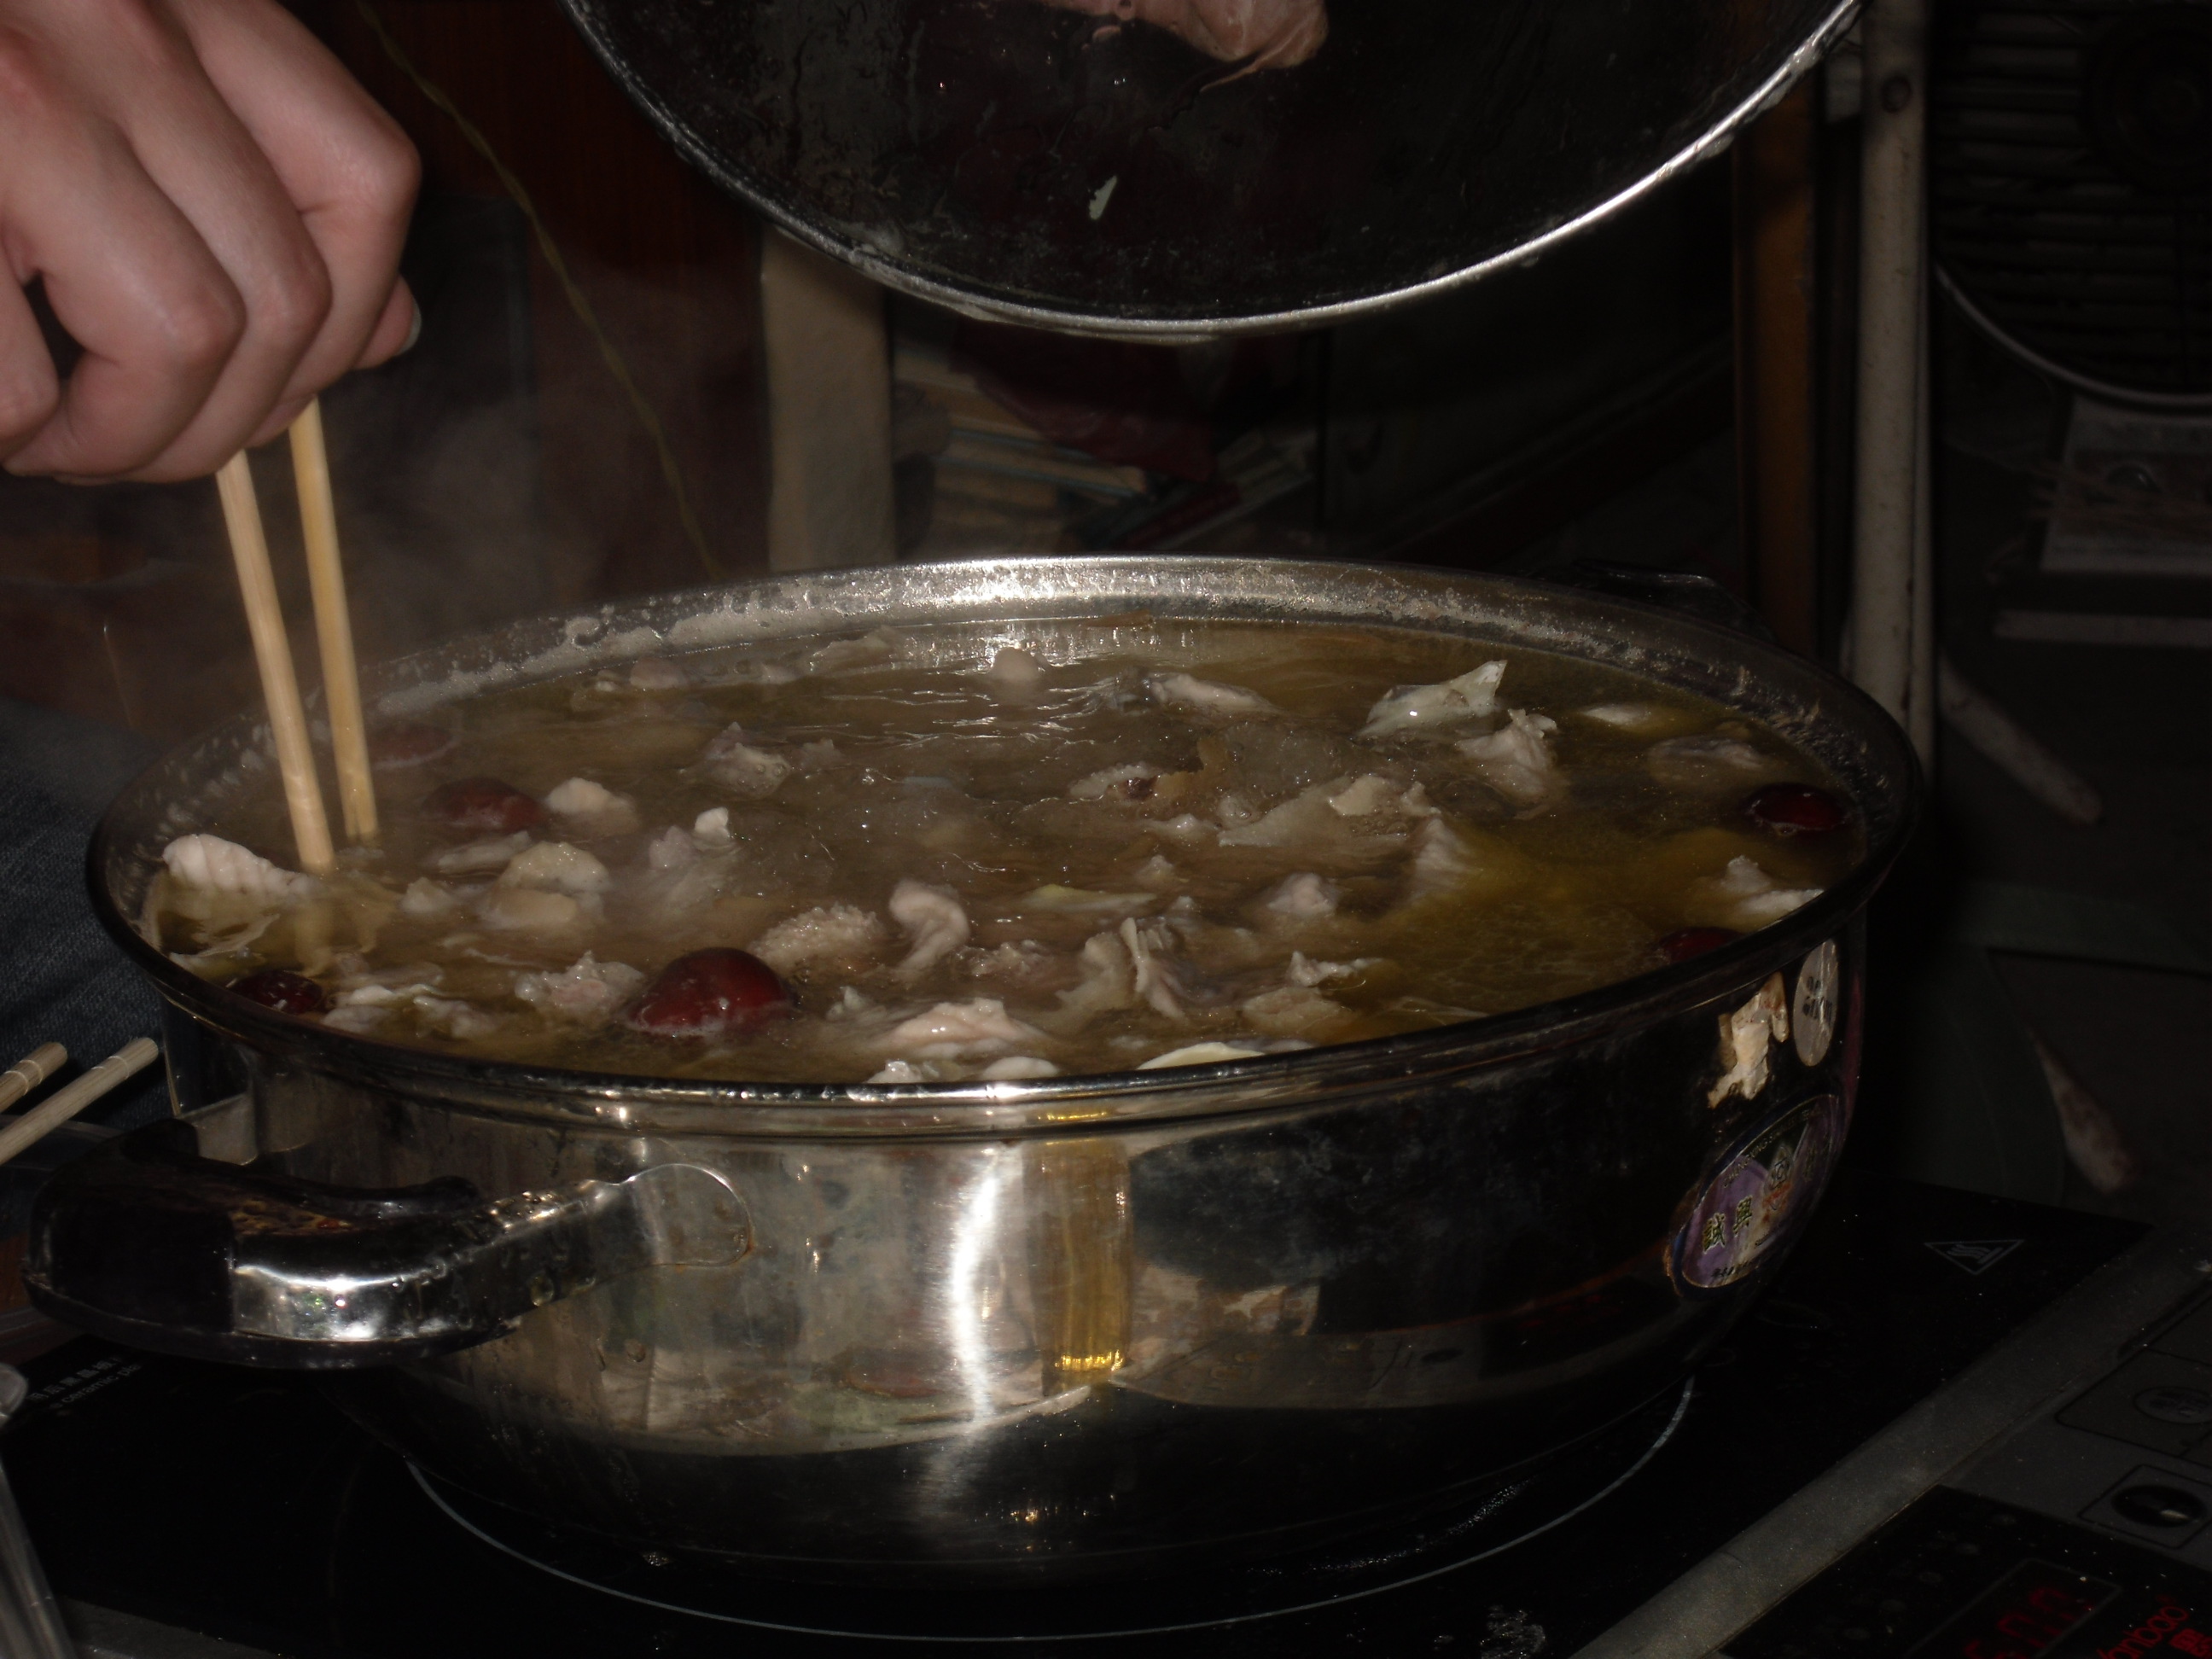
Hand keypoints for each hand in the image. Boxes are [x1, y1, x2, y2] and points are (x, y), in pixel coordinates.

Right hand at [0, 0, 419, 481]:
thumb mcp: (93, 76)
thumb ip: (250, 183)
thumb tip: (386, 329)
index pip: (365, 179)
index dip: (342, 324)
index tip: (263, 385)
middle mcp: (112, 21)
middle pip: (282, 294)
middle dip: (222, 423)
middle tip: (128, 445)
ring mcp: (14, 93)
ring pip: (183, 337)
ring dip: (119, 437)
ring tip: (47, 439)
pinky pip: (14, 377)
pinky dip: (6, 432)